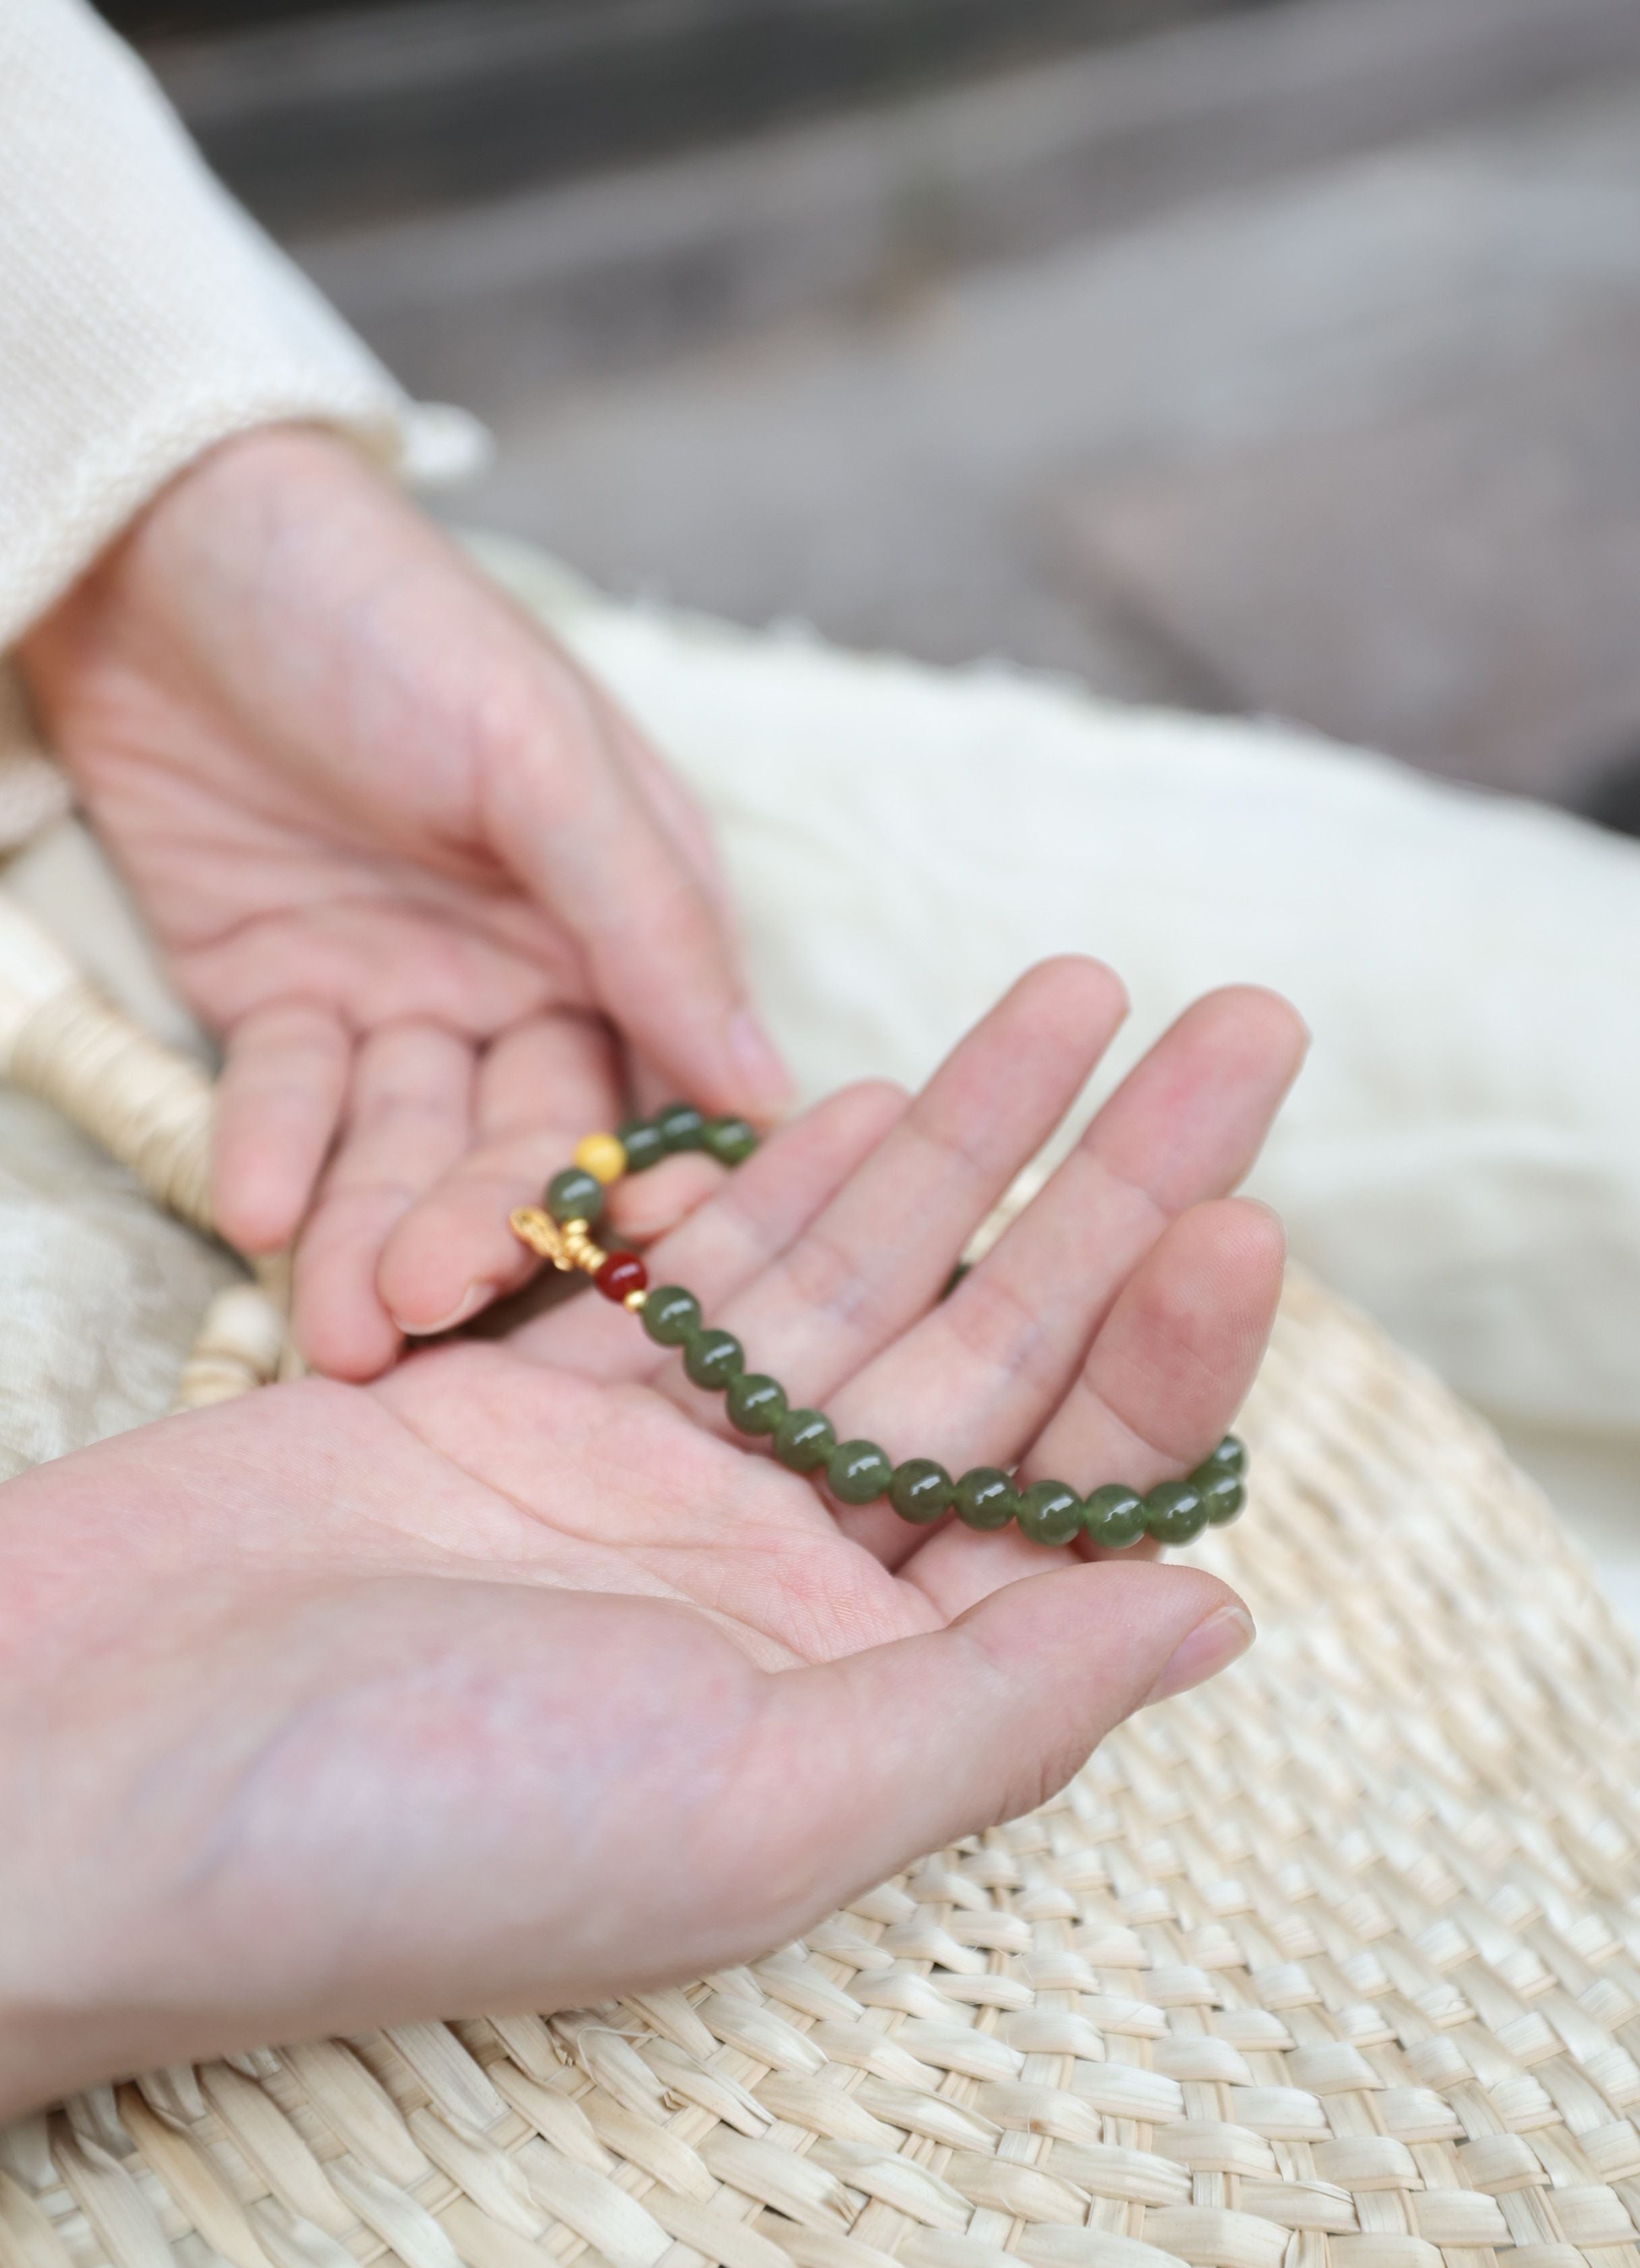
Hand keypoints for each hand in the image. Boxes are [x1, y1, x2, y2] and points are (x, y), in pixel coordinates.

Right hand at [0, 962, 1302, 2118]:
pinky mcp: (515, 1413)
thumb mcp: (752, 1811)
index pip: (1063, 1508)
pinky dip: (773, 1183)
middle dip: (1114, 1192)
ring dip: (964, 1145)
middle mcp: (767, 1594)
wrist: (85, 1777)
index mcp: (849, 1707)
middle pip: (986, 1361)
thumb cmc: (407, 1839)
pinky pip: (681, 1278)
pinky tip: (869, 1091)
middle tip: (1241, 1031)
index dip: (1167, 1358)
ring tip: (1080, 999)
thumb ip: (990, 1713)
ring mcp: (643, 1492)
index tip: (1247, 1211)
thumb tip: (1219, 1622)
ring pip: (847, 1287)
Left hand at [17, 423, 790, 1379]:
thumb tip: (768, 1088)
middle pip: (519, 1140)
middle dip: (476, 1227)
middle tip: (424, 1306)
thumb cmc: (386, 614)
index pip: (655, 1088)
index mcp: (628, 921)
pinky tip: (256, 1205)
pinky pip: (288, 1099)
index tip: (628, 1289)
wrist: (165, 538)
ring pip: (402, 1144)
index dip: (641, 1189)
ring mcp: (401, 996)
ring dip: (370, 1228)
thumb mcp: (538, 750)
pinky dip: (272, 1149)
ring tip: (339, 1320)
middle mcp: (526, 978)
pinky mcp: (280, 1002)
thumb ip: (648, 917)